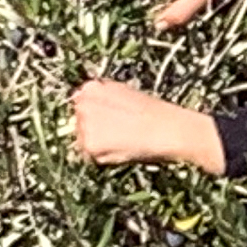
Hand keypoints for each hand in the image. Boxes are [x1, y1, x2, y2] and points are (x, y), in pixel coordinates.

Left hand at [71, 78, 228, 173]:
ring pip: (83, 141)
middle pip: (78, 123)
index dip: (95, 116)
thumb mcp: (125, 93)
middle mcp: (83, 103)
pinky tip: (121, 150)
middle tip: (119, 133)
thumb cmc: (153, 112)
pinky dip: (102, 159)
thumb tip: (88, 109)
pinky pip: (89, 157)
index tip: (110, 122)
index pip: (80, 105)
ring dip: (97, 145)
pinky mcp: (90, 144)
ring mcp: (84, 124)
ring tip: (123, 141)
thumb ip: (103, 98)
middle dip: (93, 130)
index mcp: (91, 87)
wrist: (167, 128)